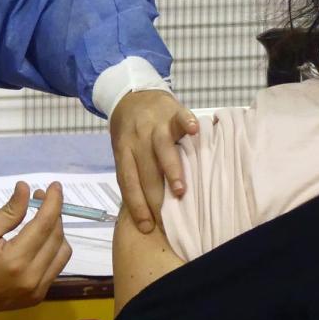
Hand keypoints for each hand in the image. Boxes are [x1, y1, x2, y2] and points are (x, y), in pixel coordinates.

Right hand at [0, 182, 71, 316]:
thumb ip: (9, 211)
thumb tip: (26, 188)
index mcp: (15, 260)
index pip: (44, 225)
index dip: (53, 202)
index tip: (55, 185)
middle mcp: (32, 277)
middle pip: (56, 237)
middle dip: (54, 213)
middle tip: (40, 197)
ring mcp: (37, 290)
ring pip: (62, 253)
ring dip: (56, 232)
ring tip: (42, 219)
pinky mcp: (38, 297)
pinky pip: (56, 268)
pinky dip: (52, 249)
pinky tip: (39, 240)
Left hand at [110, 90, 198, 233]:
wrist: (131, 93)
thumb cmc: (131, 131)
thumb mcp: (124, 150)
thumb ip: (134, 172)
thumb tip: (145, 209)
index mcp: (123, 150)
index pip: (128, 181)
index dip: (136, 205)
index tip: (146, 227)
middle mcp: (137, 139)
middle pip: (145, 171)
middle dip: (155, 196)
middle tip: (167, 220)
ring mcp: (155, 125)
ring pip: (161, 148)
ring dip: (170, 169)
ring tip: (180, 190)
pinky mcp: (171, 111)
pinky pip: (180, 117)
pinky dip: (186, 123)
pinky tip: (195, 130)